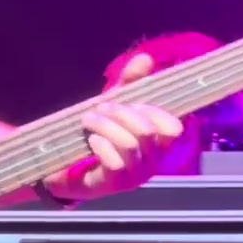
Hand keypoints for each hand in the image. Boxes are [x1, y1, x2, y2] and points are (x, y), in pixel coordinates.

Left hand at [55, 53, 185, 200]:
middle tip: (102, 107)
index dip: (155, 112)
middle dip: (122, 113)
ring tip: (89, 119)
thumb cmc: (101, 136)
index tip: (132, 103)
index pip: (173, 128)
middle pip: (147, 131)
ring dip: (106, 126)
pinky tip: (92, 140)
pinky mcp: (114, 185)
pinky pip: (115, 163)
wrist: (69, 169)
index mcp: (158, 142)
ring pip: (130, 145)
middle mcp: (152, 161)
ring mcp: (135, 175)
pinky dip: (102, 146)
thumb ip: (130, 83)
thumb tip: (145, 58)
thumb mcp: (115, 106)